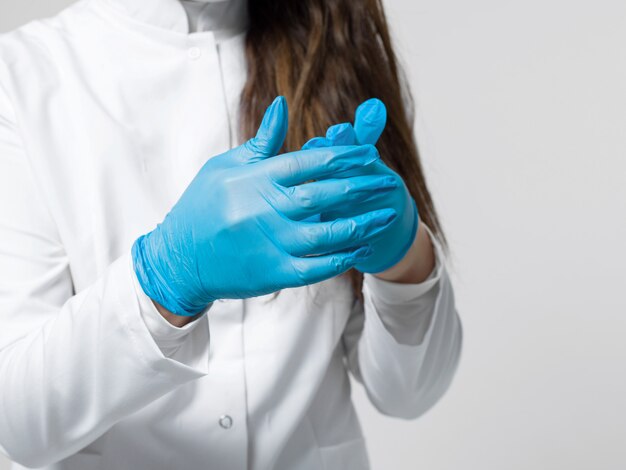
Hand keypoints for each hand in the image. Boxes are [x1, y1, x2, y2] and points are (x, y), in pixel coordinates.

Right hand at [132, 97, 399, 315]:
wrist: (179, 258)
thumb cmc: (202, 207)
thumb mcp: (225, 167)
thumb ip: (260, 142)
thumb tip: (283, 104)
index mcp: (256, 179)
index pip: (310, 162)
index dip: (344, 157)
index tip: (369, 154)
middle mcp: (266, 209)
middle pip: (325, 195)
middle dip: (362, 187)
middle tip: (388, 183)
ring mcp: (271, 243)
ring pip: (328, 233)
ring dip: (361, 224)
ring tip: (386, 216)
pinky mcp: (274, 273)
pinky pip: (316, 267)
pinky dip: (342, 259)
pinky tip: (361, 250)